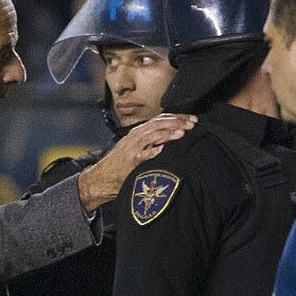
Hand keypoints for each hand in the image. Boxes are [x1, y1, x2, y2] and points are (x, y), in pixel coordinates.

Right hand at [78, 114, 195, 210]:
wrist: (102, 177)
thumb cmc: (123, 164)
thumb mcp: (139, 148)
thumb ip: (154, 141)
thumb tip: (174, 136)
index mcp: (140, 132)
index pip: (161, 119)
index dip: (177, 117)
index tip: (192, 119)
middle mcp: (136, 136)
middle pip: (159, 123)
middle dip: (177, 122)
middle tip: (192, 123)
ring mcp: (132, 147)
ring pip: (152, 135)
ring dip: (168, 133)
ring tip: (183, 132)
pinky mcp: (130, 160)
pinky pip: (142, 154)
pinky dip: (152, 151)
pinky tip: (162, 149)